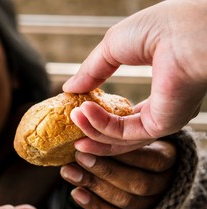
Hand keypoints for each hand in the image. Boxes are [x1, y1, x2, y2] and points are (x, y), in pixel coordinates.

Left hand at [60, 140, 175, 208]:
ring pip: (125, 200)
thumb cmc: (135, 147)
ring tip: (68, 171)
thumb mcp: (134, 135)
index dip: (124, 154)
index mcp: (168, 159)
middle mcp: (164, 185)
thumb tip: (88, 120)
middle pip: (138, 183)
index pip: (152, 159)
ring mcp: (151, 205)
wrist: (145, 175)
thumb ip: (119, 132)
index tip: (95, 141)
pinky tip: (76, 192)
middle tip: (79, 155)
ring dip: (94, 185)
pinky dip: (94, 206)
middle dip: (105, 169)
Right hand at [63, 0, 206, 154]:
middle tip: (70, 133)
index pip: (125, 114)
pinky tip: (83, 113)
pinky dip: (99, 125)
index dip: (99, 116)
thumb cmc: (158, 28)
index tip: (76, 113)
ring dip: (91, 130)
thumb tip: (69, 88)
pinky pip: (123, 133)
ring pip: (120, 138)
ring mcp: (162, 119)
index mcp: (159, 90)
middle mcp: (163, 109)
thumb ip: (92, 71)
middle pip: (121, 134)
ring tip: (72, 118)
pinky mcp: (160, 124)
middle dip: (92, 134)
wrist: (180, 28)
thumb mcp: (113, 48)